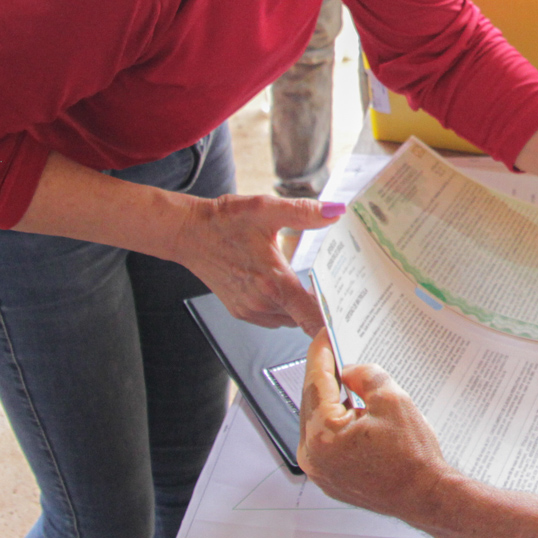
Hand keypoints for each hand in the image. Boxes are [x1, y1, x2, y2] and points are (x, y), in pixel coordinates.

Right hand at [168, 193, 333, 330]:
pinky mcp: (240, 311)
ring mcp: (249, 309)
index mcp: (272, 282)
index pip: (311, 318)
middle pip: (304, 318)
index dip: (332, 327)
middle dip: (321, 309)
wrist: (187, 233)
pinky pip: (272, 318)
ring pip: (289, 320)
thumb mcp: (267, 209)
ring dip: (301, 309)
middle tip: (341, 293)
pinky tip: (287, 289)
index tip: (350, 328)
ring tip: (315, 289)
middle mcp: (261, 302)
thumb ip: (304, 213)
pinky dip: (284, 309)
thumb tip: (337, 211)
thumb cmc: (224, 221)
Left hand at [299, 343, 452, 518]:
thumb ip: (365, 376)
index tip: (324, 335)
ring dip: (331, 400)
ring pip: (317, 421)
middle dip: (326, 376)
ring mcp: (319, 471)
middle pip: (312, 402)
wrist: (425, 496)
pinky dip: (337, 422)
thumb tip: (349, 371)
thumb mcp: (392, 400)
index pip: (315, 382)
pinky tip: (354, 410)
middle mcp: (312, 456)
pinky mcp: (329, 478)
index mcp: (322, 435)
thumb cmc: (412, 458)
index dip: (321, 353)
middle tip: (338, 352)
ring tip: (349, 380)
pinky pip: (326, 441)